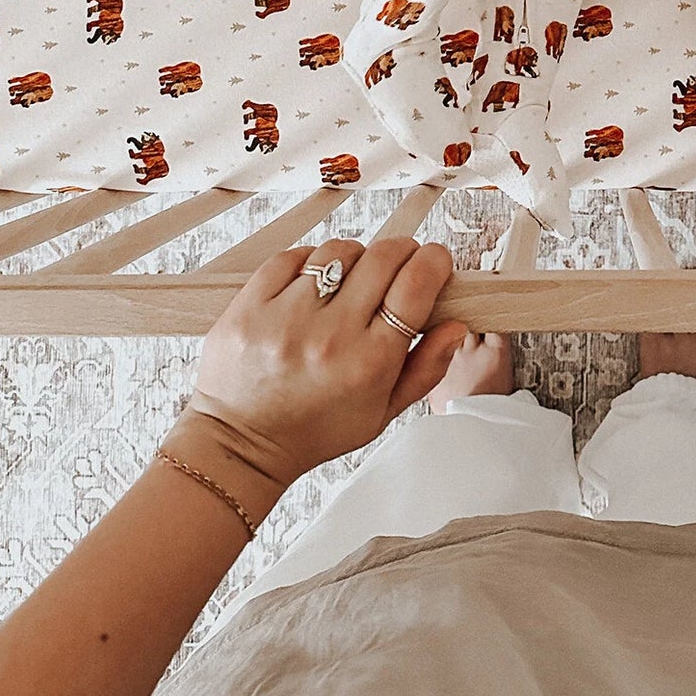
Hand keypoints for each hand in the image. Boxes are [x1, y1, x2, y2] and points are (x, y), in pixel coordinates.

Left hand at [173, 237, 468, 490]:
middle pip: (383, 256)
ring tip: (350, 281)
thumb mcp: (381, 414)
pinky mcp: (250, 305)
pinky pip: (293, 256)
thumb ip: (426, 369)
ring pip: (339, 251)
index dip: (434, 262)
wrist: (240, 444)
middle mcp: (329, 335)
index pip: (416, 285)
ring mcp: (285, 317)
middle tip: (400, 264)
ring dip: (354, 258)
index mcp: (369, 364)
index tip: (435, 261)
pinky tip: (311, 284)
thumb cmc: (314, 430)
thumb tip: (455, 326)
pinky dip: (309, 262)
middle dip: (402, 252)